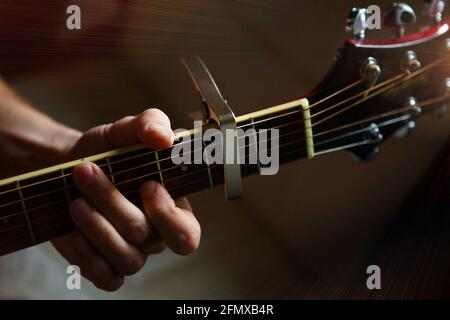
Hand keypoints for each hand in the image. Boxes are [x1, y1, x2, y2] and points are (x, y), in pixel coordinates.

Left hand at [52, 108, 200, 290]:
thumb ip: (150, 124)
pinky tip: (74, 233)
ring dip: (98, 226)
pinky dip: (89, 258)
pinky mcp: (104, 264)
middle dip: (118, 208)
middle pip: (151, 239)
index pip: (188, 232)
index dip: (170, 216)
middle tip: (90, 175)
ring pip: (127, 258)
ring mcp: (131, 252)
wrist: (66, 166)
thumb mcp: (126, 130)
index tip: (147, 184)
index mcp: (173, 207)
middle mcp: (156, 235)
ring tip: (76, 200)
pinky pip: (107, 278)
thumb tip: (165, 139)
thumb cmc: (105, 150)